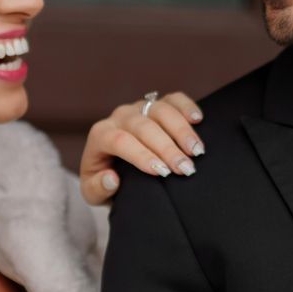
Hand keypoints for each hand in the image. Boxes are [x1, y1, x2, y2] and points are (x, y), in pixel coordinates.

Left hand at [81, 91, 204, 203]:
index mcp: (100, 135)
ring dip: (181, 130)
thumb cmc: (105, 181)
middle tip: (186, 168)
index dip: (141, 155)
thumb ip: (97, 188)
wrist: (113, 165)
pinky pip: (173, 99)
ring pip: (160, 110)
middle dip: (167, 148)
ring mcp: (139, 107)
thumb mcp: (94, 192)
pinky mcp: (157, 104)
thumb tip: (112, 178)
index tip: (162, 172)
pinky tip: (198, 119)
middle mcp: (119, 117)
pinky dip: (186, 106)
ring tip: (197, 151)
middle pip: (143, 126)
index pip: (120, 141)